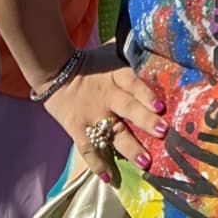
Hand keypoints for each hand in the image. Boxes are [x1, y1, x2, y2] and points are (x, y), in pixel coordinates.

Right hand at [41, 45, 167, 180]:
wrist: (55, 71)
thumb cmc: (91, 63)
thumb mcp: (111, 52)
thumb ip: (130, 50)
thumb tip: (155, 38)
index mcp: (117, 76)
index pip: (133, 83)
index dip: (146, 94)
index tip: (161, 106)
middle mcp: (107, 96)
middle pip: (128, 108)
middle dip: (146, 121)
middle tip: (162, 132)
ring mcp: (92, 115)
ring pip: (113, 133)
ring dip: (130, 148)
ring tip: (145, 162)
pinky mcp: (78, 129)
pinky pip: (89, 150)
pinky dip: (97, 165)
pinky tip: (109, 178)